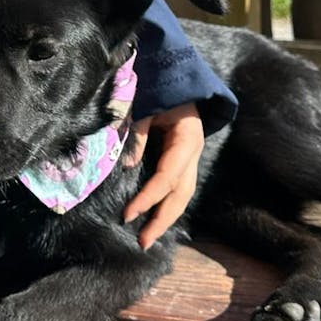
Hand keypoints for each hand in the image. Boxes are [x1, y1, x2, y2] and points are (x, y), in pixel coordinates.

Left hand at [120, 102, 203, 249]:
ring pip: (183, 195)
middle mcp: (193, 153)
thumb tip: (127, 165)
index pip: (168, 177)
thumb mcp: (148, 106)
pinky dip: (167, 206)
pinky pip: (178, 188)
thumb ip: (137, 133)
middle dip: (162, 220)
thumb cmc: (162, 89)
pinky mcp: (183, 161)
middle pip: (181, 194)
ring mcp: (191, 158)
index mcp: (187, 140)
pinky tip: (155, 220)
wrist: (180, 77)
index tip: (128, 214)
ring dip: (165, 218)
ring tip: (147, 238)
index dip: (148, 197)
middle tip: (143, 242)